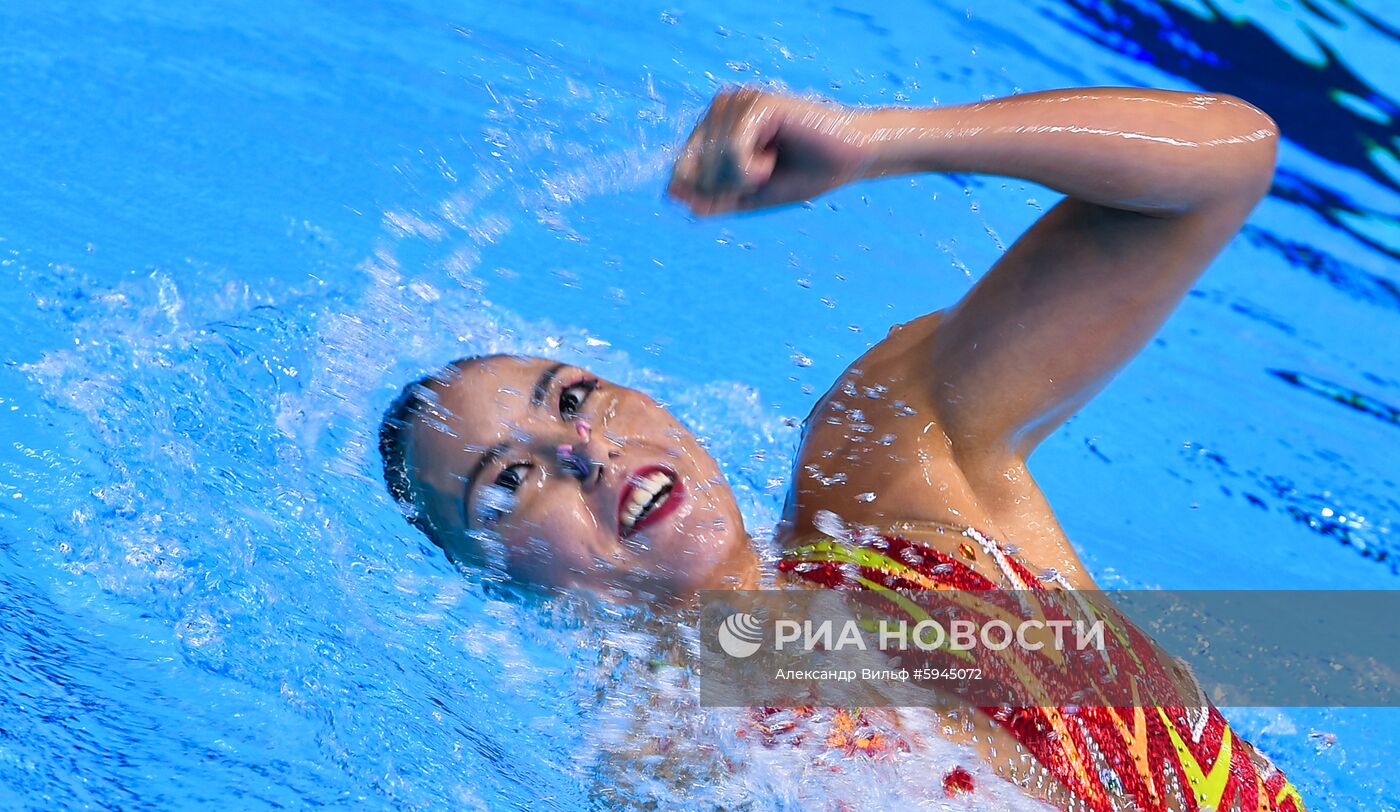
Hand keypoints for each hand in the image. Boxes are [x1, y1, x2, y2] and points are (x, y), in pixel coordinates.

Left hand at [667, 87, 870, 215]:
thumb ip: (709, 198)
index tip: (743, 189)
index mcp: (713, 126)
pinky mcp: (755, 103)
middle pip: (691, 169)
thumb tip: (669, 194)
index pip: (679, 171)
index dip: (706, 195)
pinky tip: (771, 157)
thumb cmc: (801, 174)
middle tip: (760, 174)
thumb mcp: (747, 197)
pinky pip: (730, 151)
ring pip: (710, 162)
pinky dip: (748, 170)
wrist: (850, 158)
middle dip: (725, 188)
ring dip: (742, 179)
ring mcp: (736, 101)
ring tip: (770, 161)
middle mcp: (720, 107)